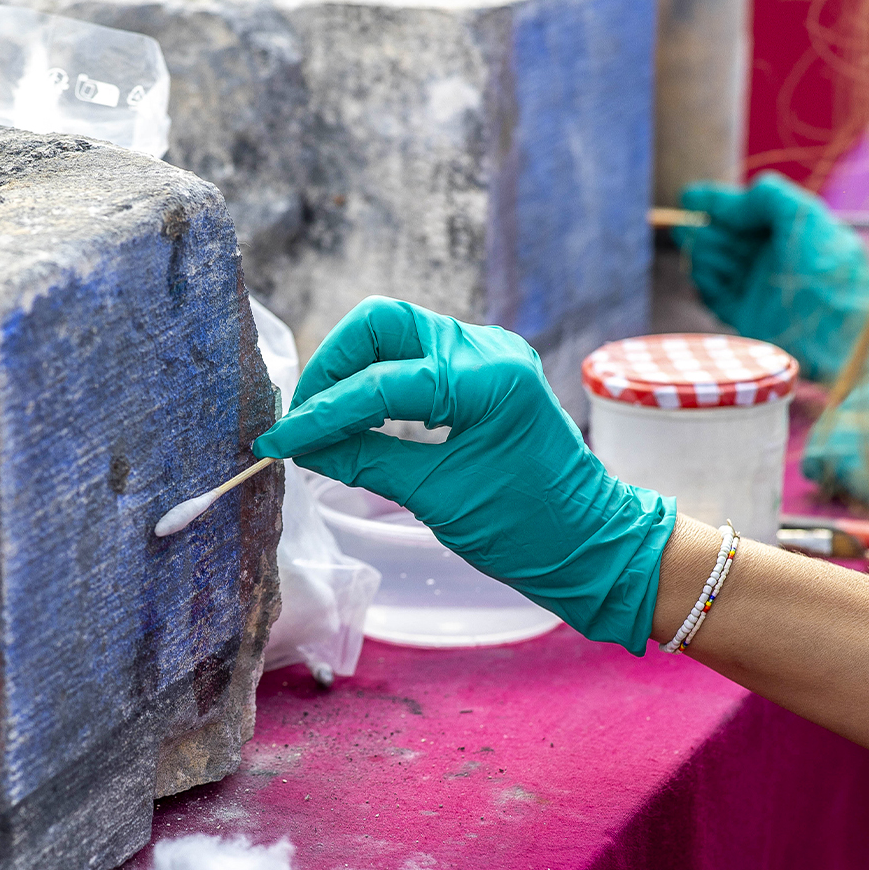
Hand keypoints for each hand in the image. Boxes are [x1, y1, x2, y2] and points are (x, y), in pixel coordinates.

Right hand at [252, 297, 674, 654]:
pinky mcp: (483, 371)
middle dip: (332, 367)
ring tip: (320, 424)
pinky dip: (376, 382)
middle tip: (302, 420)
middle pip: (380, 324)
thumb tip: (301, 446)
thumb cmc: (528, 530)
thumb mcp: (437, 497)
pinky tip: (355, 420)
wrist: (591, 545)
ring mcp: (488, 354)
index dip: (320, 413)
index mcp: (487, 378)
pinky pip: (414, 357)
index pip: (379, 382)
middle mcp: (488, 349)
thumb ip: (364, 460)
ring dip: (350, 373)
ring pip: (393, 334)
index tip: (277, 441)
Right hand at [675, 172, 868, 381]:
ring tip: (717, 260)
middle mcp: (774, 257)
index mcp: (793, 232)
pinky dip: (704, 282)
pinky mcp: (743, 315)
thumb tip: (731, 202)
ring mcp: (757, 287)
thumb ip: (769, 196)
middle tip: (690, 230)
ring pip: (714, 261)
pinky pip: (710, 293)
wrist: (831, 340)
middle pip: (726, 234)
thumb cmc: (827, 276)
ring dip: (706, 255)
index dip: (718, 202)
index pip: (749, 210)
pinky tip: (709, 279)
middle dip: (706, 229)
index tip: (688, 196)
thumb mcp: (806, 220)